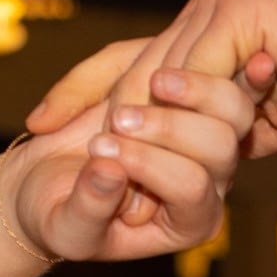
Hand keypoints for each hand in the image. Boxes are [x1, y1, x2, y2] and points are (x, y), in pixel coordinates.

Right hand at [0, 46, 271, 269]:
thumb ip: (89, 208)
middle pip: (221, 146)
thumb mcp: (65, 226)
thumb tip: (111, 172)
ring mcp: (208, 140)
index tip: (100, 149)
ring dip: (190, 90)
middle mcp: (211, 182)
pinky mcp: (192, 99)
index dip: (149, 165)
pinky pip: (216, 74)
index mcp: (191, 221)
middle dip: (168, 128)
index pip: (192, 187)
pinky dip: (209, 61)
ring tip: (148, 81)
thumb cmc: (57, 213)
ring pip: (230, 108)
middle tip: (116, 119)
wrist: (46, 179)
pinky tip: (217, 51)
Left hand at [35, 0, 276, 164]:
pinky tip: (138, 132)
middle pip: (134, 59)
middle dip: (89, 105)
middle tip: (44, 141)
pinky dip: (166, 106)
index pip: (141, 60)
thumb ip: (238, 124)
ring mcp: (225, 4)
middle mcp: (214, 8)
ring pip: (158, 67)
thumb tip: (216, 156)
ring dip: (127, 115)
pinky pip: (191, 68)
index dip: (89, 93)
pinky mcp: (242, 11)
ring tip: (93, 150)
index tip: (46, 125)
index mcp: (219, 27)